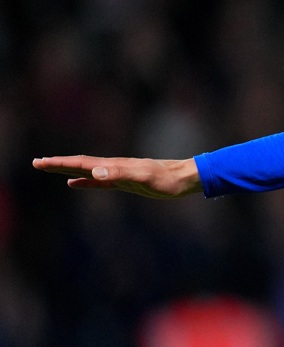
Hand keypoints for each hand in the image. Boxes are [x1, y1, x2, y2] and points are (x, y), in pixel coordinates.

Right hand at [32, 156, 201, 198]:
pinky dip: (84, 182)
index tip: (41, 162)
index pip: (82, 162)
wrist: (185, 178)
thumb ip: (118, 174)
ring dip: (67, 170)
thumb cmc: (166, 179)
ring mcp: (119, 174)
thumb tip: (93, 172)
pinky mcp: (126, 183)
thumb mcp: (143, 178)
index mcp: (114, 165)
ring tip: (50, 169)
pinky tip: (74, 184)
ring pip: (87, 171)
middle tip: (36, 163)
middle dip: (58, 164)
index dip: (60, 163)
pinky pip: (99, 182)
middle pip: (80, 164)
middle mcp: (113, 167)